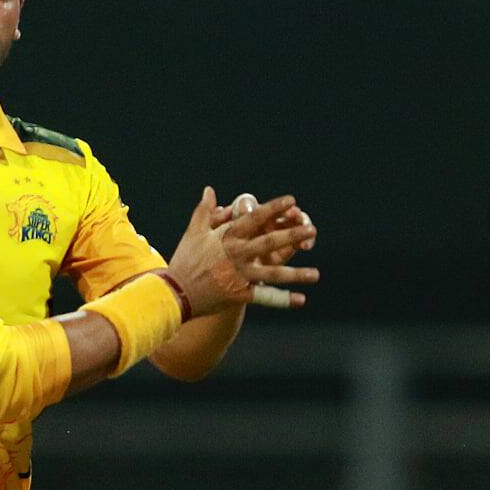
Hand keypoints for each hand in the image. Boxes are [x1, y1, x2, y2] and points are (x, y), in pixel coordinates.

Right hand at [168, 186, 318, 314]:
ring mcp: (239, 275)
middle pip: (269, 242)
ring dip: (296, 273)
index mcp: (226, 237)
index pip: (254, 218)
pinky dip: (283, 300)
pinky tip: (301, 300)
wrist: (174, 293)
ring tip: (315, 273)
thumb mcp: (193, 233)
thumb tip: (210, 190)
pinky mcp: (239, 294)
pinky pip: (265, 296)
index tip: (291, 201)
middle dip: (291, 235)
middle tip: (312, 230)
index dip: (273, 209)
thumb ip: (205, 210)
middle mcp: (236, 254)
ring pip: (272, 272)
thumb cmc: (184, 260)